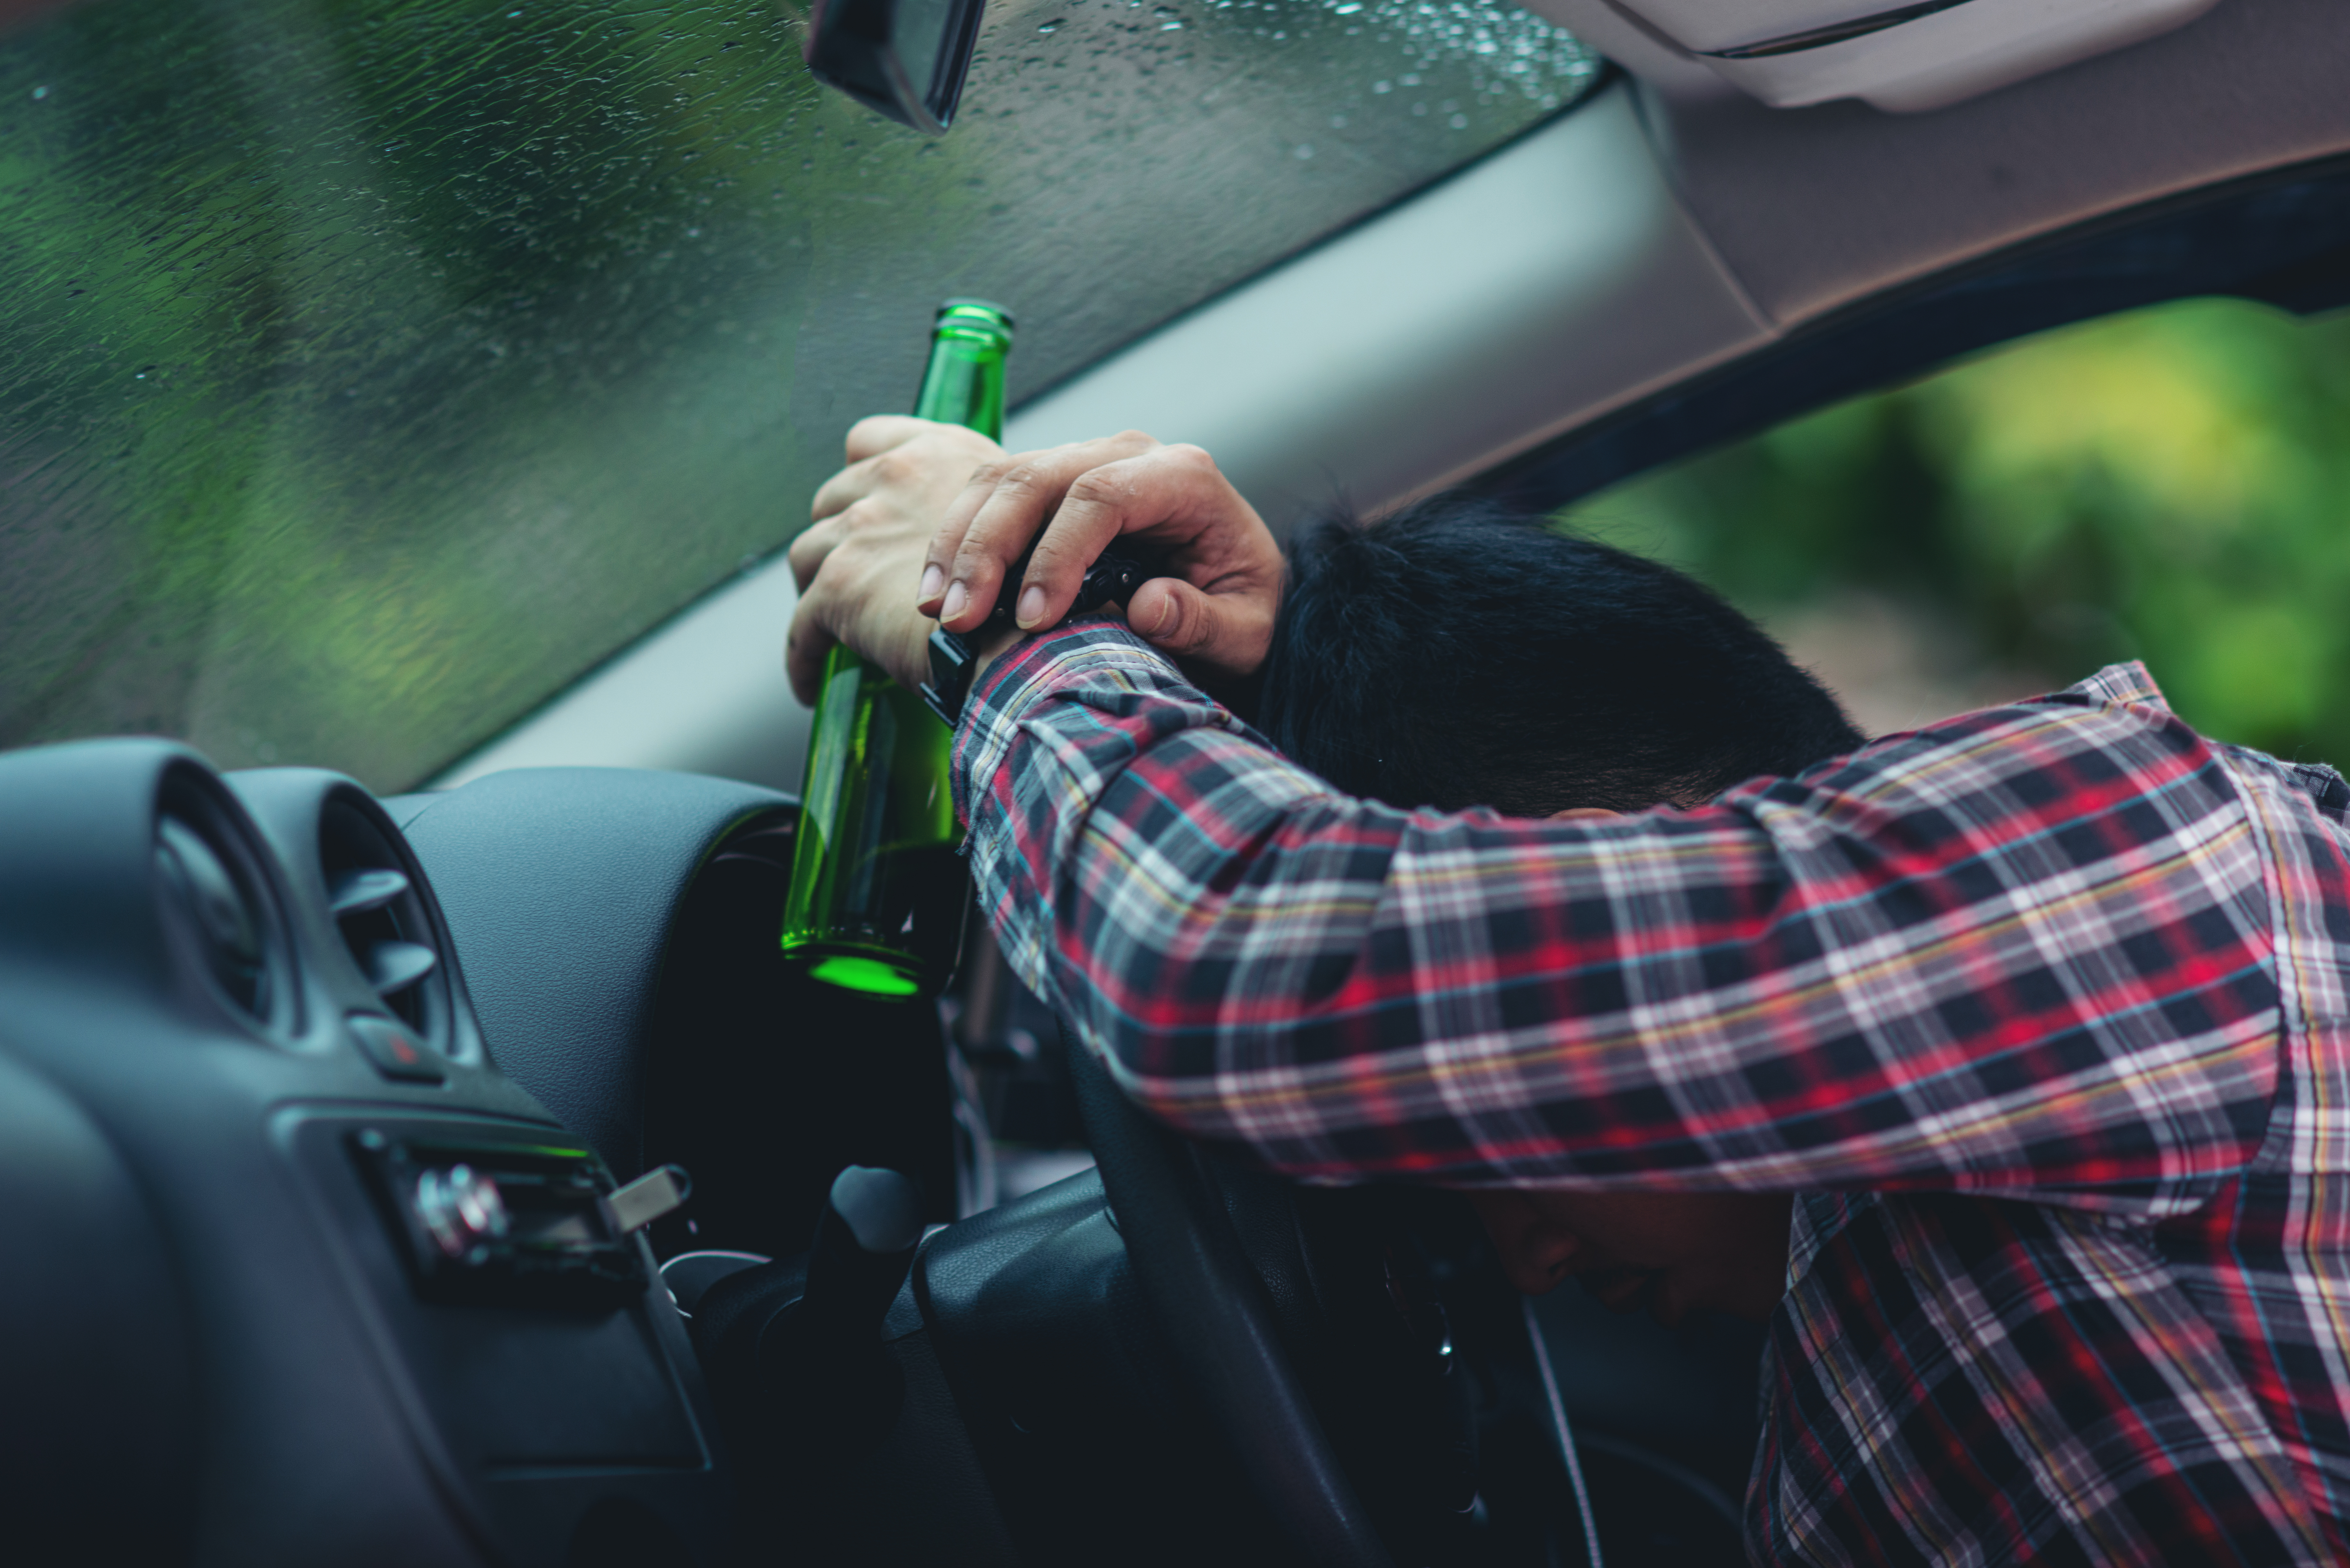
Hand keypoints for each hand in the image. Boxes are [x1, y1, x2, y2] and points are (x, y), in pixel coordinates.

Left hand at [786, 416, 1003, 705]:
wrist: (1032, 639)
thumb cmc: (1041, 588)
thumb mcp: (1022, 517)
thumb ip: (977, 510)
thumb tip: (951, 538)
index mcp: (939, 451)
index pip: (871, 441)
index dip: (861, 475)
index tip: (864, 503)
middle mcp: (897, 476)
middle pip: (833, 499)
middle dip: (837, 536)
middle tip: (854, 576)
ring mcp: (865, 526)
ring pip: (808, 553)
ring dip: (815, 587)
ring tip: (831, 626)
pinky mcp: (842, 582)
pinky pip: (803, 623)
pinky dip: (804, 651)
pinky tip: (810, 681)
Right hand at [917, 432, 1283, 690]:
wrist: (1236, 589)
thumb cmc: (1243, 606)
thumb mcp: (1248, 630)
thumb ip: (1206, 623)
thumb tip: (1149, 608)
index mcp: (1184, 477)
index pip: (1104, 495)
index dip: (1058, 554)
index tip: (1032, 618)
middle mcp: (1130, 454)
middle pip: (1038, 479)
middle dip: (989, 548)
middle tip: (960, 618)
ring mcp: (1086, 461)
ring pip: (1003, 480)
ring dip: (959, 544)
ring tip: (937, 610)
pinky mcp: (1053, 483)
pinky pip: (991, 494)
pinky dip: (956, 540)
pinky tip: (937, 592)